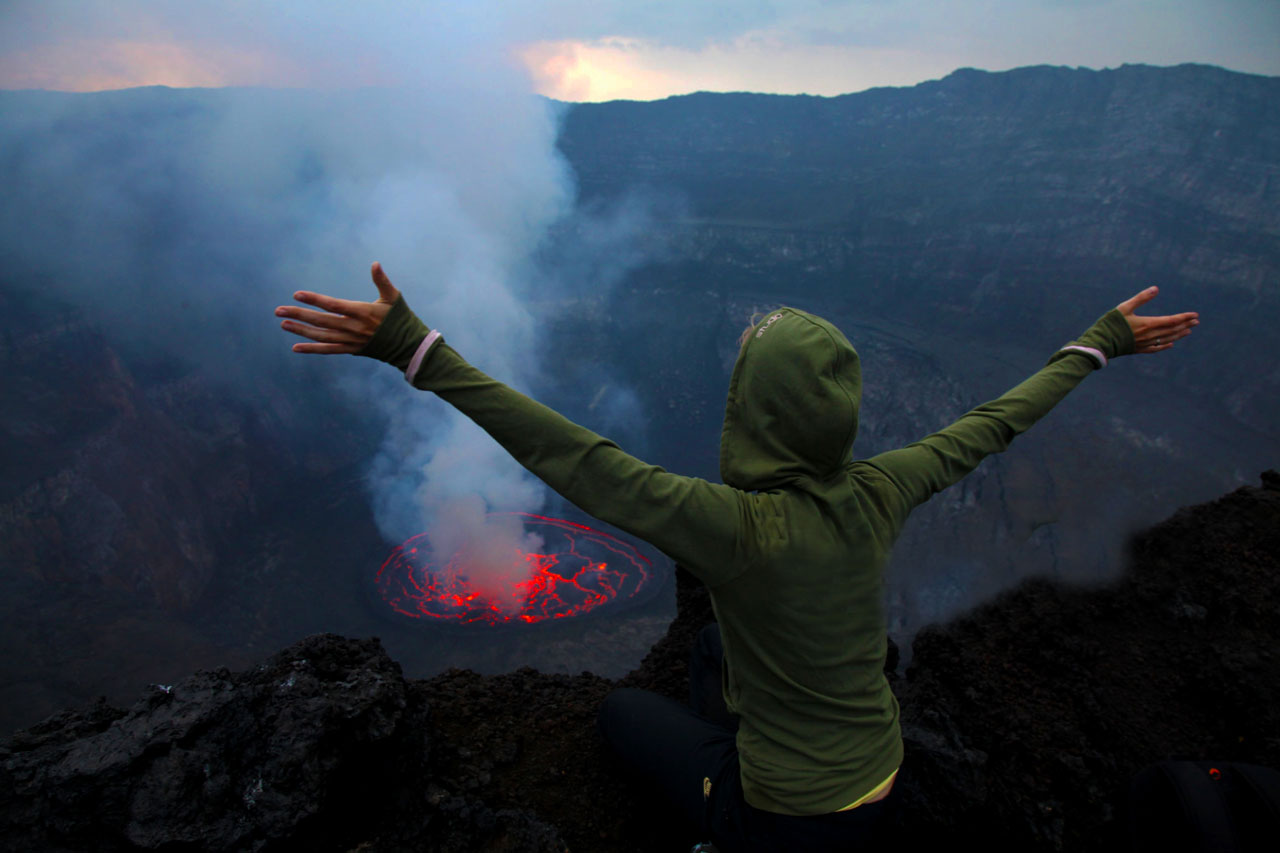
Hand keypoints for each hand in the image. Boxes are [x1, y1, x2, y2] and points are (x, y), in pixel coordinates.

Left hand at [276, 262, 400, 353]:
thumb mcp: (393, 297)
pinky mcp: (351, 350)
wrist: (408, 346)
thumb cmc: (400, 318)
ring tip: (283, 323)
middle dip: (299, 315)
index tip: (296, 294)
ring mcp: (351, 341)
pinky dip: (312, 349)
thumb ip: (382, 280)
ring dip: (301, 331)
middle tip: (278, 310)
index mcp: (362, 312)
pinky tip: (295, 348)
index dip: (314, 300)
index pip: (333, 305)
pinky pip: (328, 350)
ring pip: (321, 336)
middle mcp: (354, 328)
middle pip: (322, 321)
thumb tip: (375, 263)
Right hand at [1116, 287, 1197, 353]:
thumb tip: (1156, 288)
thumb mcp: (1124, 307)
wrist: (1101, 342)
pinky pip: (1156, 348)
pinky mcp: (1139, 349)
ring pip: (1167, 339)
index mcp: (1148, 324)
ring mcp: (1145, 343)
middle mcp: (1149, 335)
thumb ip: (1141, 298)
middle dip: (1185, 325)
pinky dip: (1165, 346)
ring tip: (1188, 331)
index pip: (1172, 320)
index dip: (1184, 317)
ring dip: (1179, 335)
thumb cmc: (1111, 323)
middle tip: (1196, 321)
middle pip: (1172, 330)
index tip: (1195, 315)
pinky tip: (1171, 344)